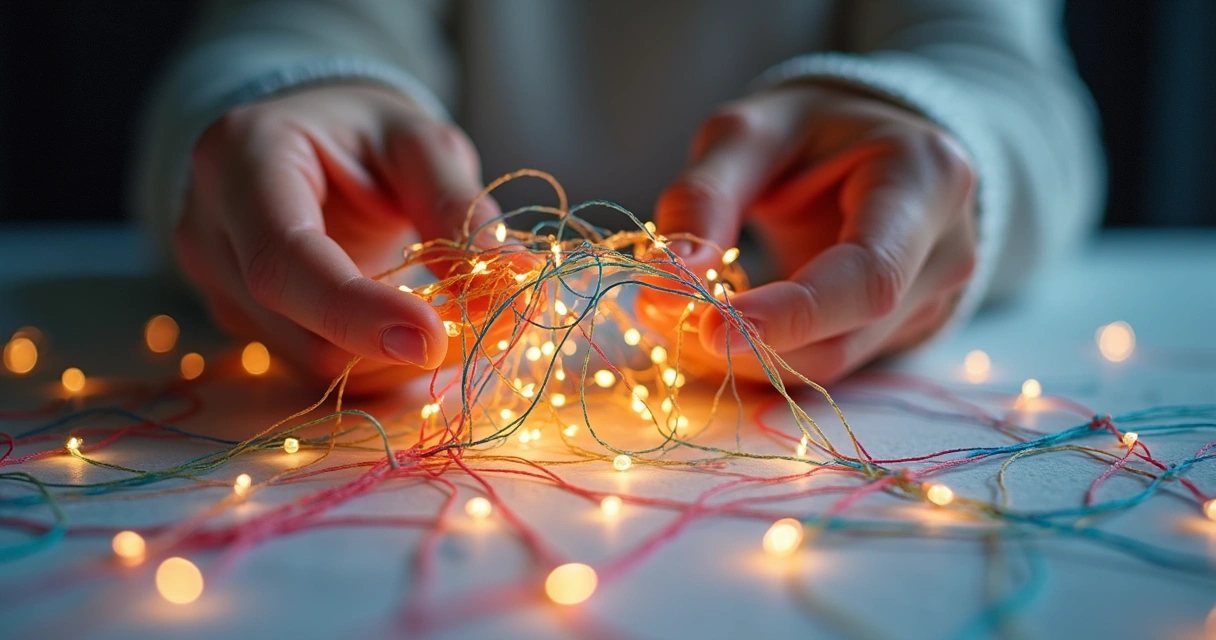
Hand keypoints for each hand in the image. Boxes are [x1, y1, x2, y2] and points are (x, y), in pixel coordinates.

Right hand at [178, 85, 500, 392]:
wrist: (312, 143)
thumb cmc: (364, 133)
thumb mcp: (419, 143)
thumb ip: (457, 205)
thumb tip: (516, 277)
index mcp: (242, 160)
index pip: (285, 260)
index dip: (357, 311)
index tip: (433, 340)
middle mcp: (210, 229)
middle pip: (298, 325)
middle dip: (398, 345)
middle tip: (489, 328)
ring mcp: (216, 284)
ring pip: (308, 360)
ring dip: (395, 363)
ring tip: (460, 323)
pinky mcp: (242, 321)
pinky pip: (313, 367)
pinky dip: (377, 366)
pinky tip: (415, 336)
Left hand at [644, 84, 976, 382]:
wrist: (859, 144)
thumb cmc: (804, 131)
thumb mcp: (746, 133)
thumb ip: (705, 197)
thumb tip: (668, 282)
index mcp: (926, 178)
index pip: (869, 274)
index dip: (790, 315)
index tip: (709, 329)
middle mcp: (946, 249)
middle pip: (849, 333)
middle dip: (753, 341)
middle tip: (669, 317)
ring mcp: (933, 298)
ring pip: (834, 361)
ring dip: (752, 356)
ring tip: (690, 315)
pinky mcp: (903, 331)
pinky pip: (829, 361)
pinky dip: (770, 356)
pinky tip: (730, 325)